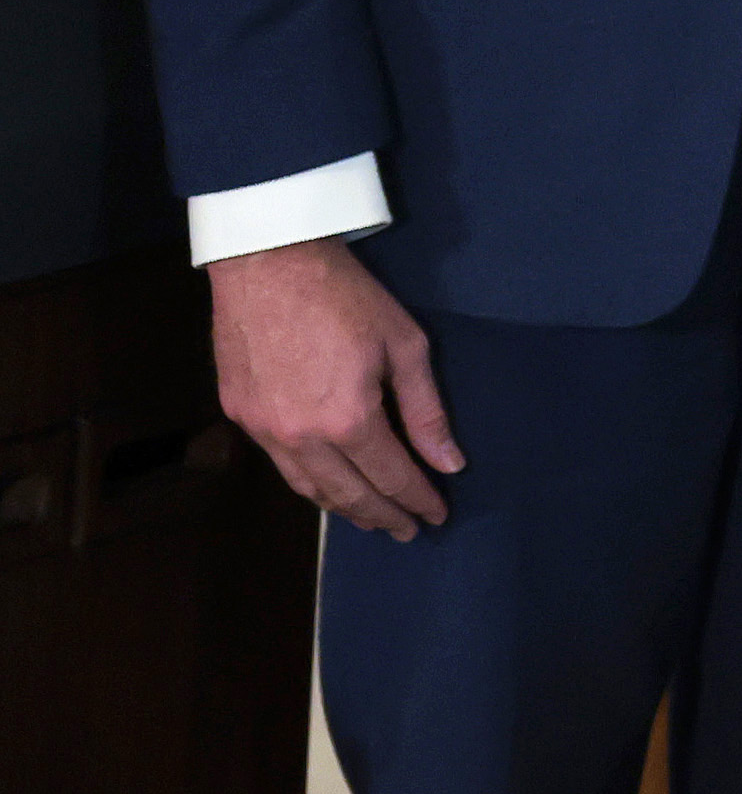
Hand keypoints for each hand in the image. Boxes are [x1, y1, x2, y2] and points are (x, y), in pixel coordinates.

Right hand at [212, 242, 460, 538]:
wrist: (268, 262)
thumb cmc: (346, 296)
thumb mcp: (405, 346)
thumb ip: (427, 411)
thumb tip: (450, 462)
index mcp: (348, 420)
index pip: (391, 476)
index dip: (417, 500)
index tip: (436, 515)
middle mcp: (301, 436)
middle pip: (347, 493)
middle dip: (382, 516)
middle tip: (407, 531)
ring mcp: (263, 428)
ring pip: (308, 487)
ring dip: (342, 508)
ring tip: (371, 518)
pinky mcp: (239, 413)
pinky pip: (280, 463)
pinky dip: (309, 482)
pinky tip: (327, 484)